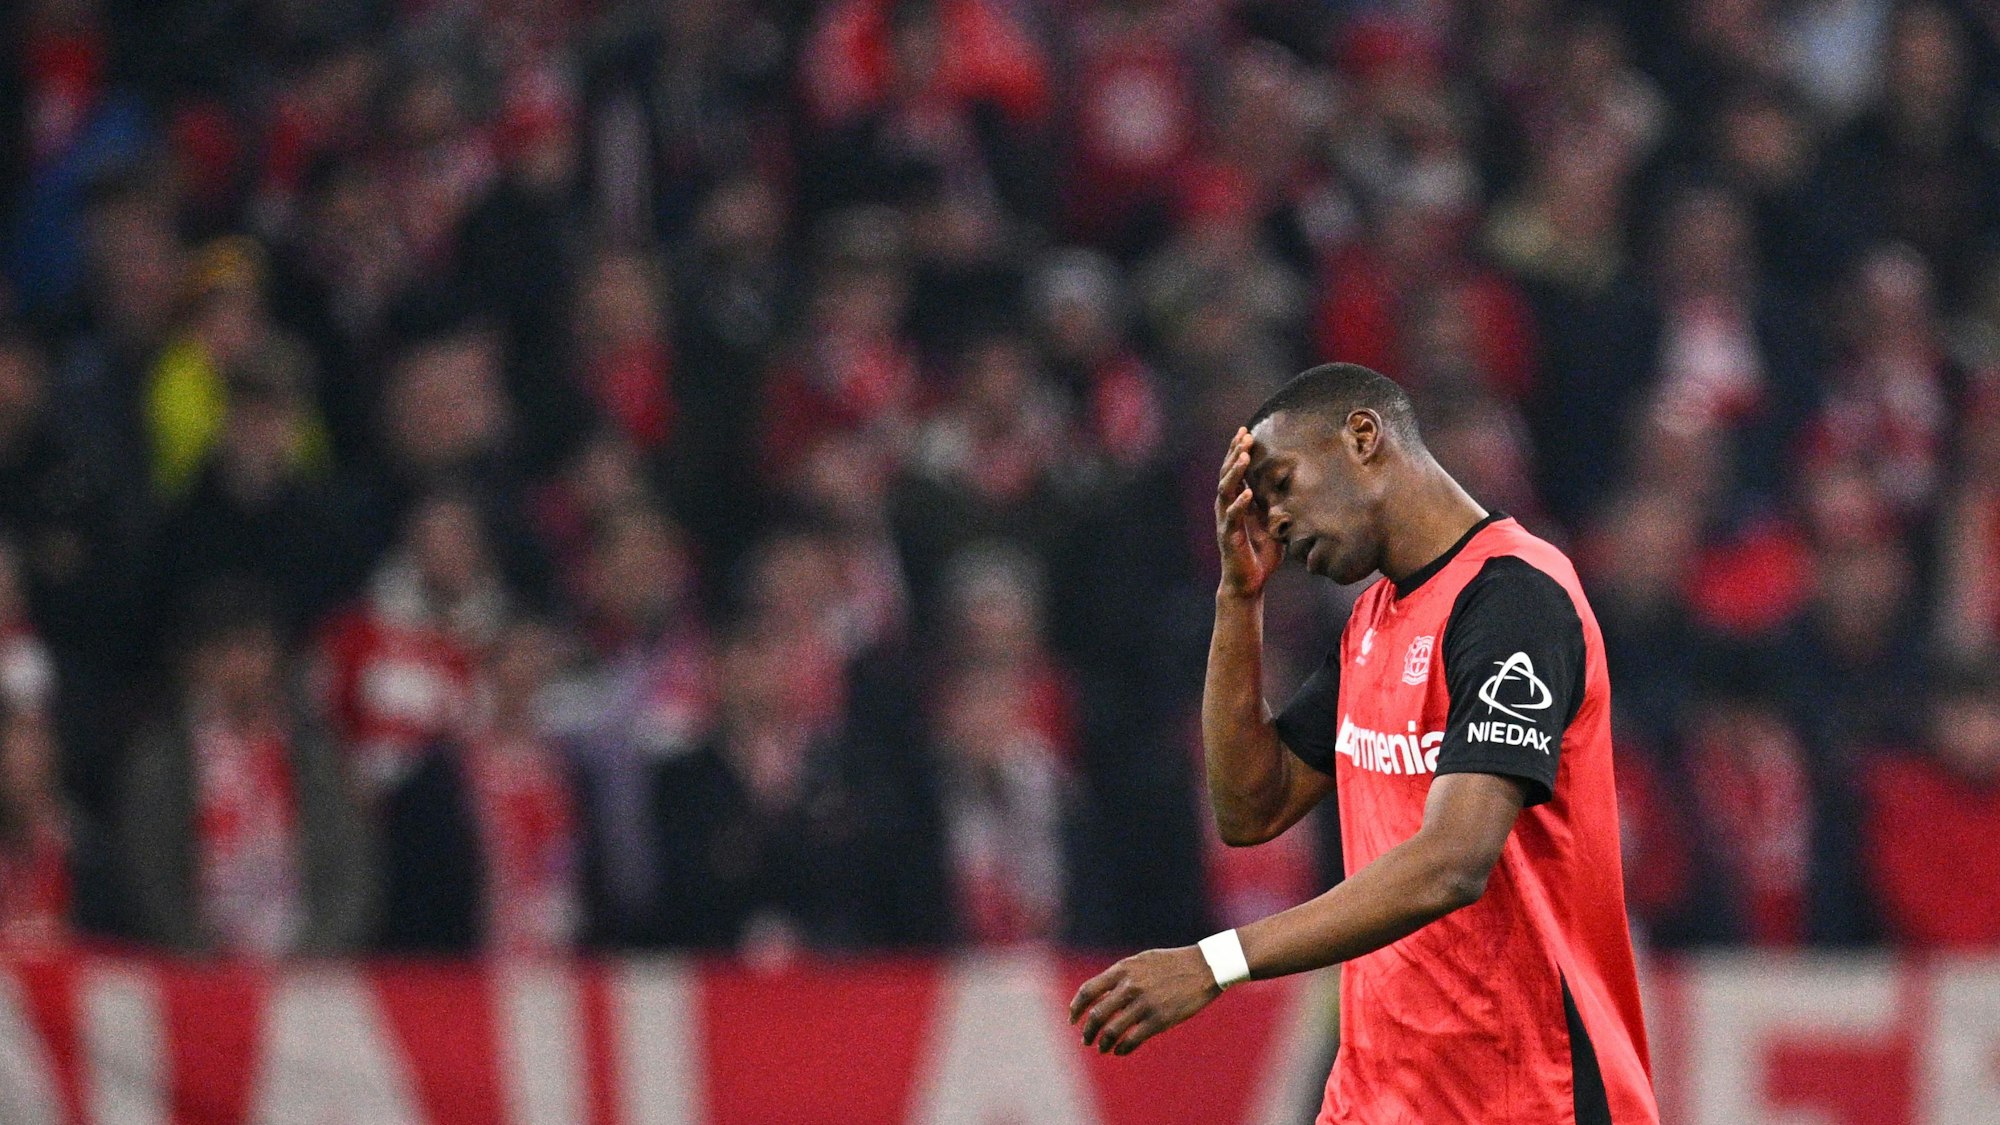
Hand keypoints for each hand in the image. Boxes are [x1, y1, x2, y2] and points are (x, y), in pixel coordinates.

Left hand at [1068, 946, 1219, 1055]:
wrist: (1204, 967)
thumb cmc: (1171, 964)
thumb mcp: (1141, 961)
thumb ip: (1120, 975)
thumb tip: (1099, 993)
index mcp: (1123, 970)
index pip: (1088, 991)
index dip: (1076, 1008)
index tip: (1073, 1019)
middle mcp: (1130, 986)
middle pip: (1097, 1014)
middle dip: (1087, 1031)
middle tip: (1085, 1039)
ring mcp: (1144, 1004)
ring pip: (1112, 1031)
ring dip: (1102, 1043)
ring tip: (1101, 1048)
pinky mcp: (1160, 1020)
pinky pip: (1132, 1040)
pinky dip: (1121, 1048)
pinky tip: (1119, 1051)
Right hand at [1216, 427, 1281, 597]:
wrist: (1248, 582)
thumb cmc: (1259, 552)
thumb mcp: (1270, 521)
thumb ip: (1271, 503)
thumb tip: (1289, 483)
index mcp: (1235, 502)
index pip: (1233, 471)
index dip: (1236, 450)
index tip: (1244, 431)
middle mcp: (1226, 508)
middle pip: (1226, 474)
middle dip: (1234, 454)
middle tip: (1244, 436)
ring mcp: (1225, 521)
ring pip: (1225, 491)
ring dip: (1234, 472)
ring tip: (1243, 456)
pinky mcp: (1229, 537)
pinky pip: (1232, 518)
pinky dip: (1240, 504)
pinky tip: (1247, 493)